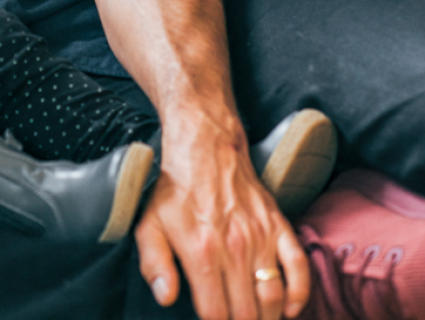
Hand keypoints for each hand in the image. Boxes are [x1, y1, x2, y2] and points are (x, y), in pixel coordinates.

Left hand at [135, 120, 310, 319]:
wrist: (204, 146)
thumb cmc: (176, 188)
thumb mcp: (150, 223)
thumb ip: (154, 263)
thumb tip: (166, 298)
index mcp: (202, 252)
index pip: (216, 314)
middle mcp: (235, 249)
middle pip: (248, 314)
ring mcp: (261, 237)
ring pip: (274, 297)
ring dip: (268, 318)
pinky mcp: (279, 225)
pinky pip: (298, 268)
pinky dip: (298, 294)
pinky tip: (288, 308)